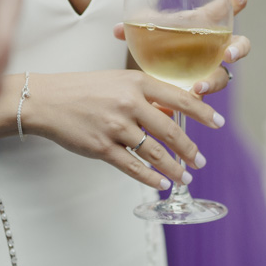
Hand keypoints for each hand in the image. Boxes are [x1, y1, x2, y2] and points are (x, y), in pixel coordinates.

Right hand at [20, 71, 225, 190]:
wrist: (47, 100)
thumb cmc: (84, 89)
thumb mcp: (119, 82)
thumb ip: (146, 95)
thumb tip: (173, 112)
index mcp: (137, 82)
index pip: (180, 98)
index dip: (203, 113)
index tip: (218, 124)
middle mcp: (129, 103)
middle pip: (171, 131)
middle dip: (190, 149)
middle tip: (201, 161)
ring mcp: (115, 127)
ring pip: (155, 153)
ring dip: (174, 168)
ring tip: (186, 177)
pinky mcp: (102, 147)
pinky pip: (133, 167)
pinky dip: (150, 178)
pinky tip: (162, 183)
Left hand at [112, 0, 251, 95]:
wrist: (151, 65)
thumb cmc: (157, 39)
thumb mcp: (146, 29)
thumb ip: (135, 27)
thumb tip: (117, 29)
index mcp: (205, 23)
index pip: (226, 10)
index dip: (236, 1)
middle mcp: (215, 47)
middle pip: (239, 46)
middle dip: (238, 49)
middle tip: (229, 54)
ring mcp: (210, 69)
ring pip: (223, 76)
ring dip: (214, 81)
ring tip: (199, 87)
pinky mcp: (200, 88)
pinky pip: (204, 94)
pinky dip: (195, 97)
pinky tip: (187, 99)